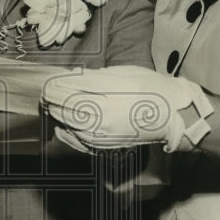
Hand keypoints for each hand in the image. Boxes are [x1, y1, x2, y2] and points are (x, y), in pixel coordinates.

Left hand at [43, 65, 212, 151]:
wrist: (175, 116)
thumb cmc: (153, 90)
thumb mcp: (126, 74)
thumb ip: (97, 77)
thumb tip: (73, 77)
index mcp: (107, 98)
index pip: (70, 91)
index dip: (56, 86)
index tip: (47, 81)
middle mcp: (102, 120)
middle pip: (66, 109)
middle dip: (52, 99)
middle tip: (44, 91)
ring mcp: (104, 135)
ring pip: (70, 125)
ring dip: (57, 114)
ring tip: (50, 104)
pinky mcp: (108, 145)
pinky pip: (80, 141)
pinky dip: (67, 133)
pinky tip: (62, 126)